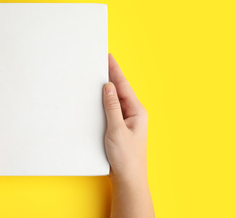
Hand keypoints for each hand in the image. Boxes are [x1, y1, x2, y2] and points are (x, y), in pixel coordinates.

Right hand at [103, 54, 153, 217]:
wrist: (128, 178)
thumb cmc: (126, 157)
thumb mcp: (117, 130)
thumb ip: (112, 107)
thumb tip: (108, 86)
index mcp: (137, 111)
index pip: (124, 86)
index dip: (115, 70)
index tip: (108, 57)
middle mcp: (133, 114)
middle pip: (120, 90)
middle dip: (111, 75)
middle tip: (101, 62)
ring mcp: (127, 120)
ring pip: (115, 99)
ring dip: (107, 88)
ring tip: (98, 75)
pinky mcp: (119, 127)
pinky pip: (112, 109)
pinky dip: (105, 101)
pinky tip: (98, 98)